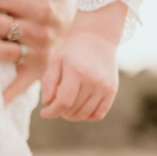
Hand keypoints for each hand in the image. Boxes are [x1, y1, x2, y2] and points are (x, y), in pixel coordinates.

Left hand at [40, 3, 125, 120]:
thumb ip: (49, 82)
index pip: (63, 102)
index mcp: (76, 73)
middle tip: (55, 104)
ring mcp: (105, 86)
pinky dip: (88, 116)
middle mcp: (93, 81)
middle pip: (73, 109)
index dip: (51, 112)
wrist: (97, 39)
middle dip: (60, 112)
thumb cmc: (71, 51)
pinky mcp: (112, 90)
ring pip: (85, 114)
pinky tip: (79, 109)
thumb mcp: (55, 62)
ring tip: (66, 106)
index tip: (44, 113)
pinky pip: (99, 114)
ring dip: (72, 115)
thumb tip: (47, 103)